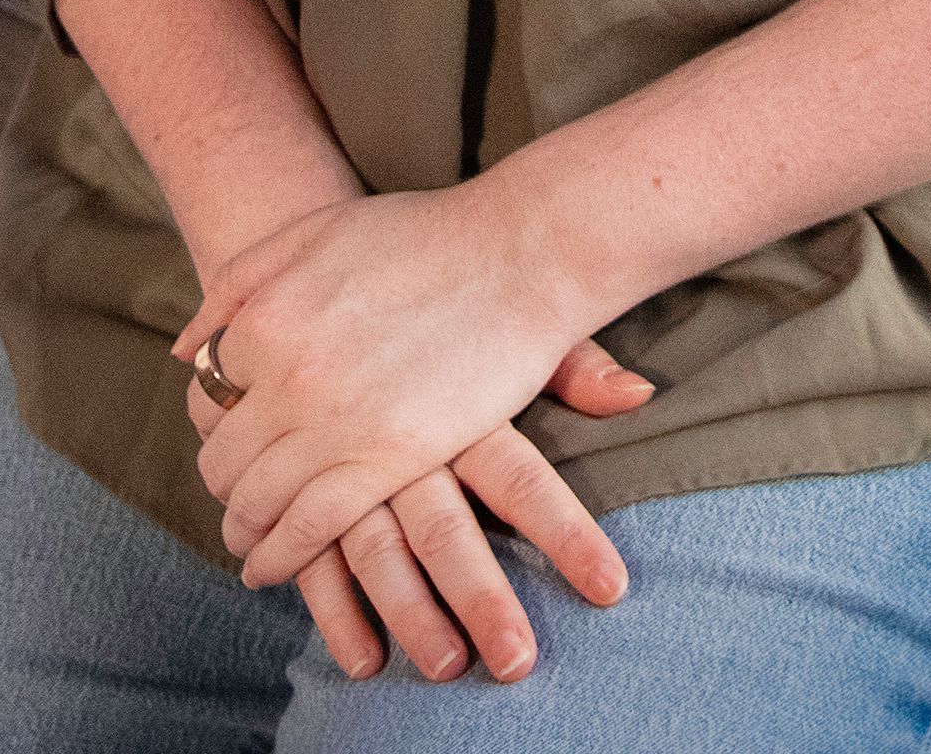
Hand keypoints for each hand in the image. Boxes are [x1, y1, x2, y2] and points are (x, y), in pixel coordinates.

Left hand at [171, 185, 627, 593]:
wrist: (517, 255)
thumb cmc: (421, 236)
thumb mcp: (314, 231)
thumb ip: (239, 284)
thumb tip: (186, 351)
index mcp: (266, 317)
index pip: (207, 394)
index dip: (215, 421)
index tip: (230, 435)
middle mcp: (287, 374)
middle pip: (223, 457)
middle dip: (224, 483)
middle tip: (238, 494)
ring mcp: (334, 422)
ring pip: (256, 502)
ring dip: (243, 528)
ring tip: (249, 539)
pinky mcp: (385, 461)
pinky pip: (306, 530)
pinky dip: (279, 557)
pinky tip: (271, 565)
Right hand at [200, 343, 647, 684]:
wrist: (307, 260)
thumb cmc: (429, 299)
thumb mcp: (503, 316)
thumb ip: (569, 361)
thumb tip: (640, 392)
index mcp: (458, 399)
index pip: (520, 477)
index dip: (566, 533)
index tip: (609, 589)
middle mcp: (395, 430)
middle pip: (443, 530)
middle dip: (482, 599)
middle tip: (519, 662)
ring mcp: (335, 456)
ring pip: (373, 550)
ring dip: (410, 616)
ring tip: (450, 669)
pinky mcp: (290, 476)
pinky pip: (307, 551)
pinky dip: (332, 608)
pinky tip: (363, 661)